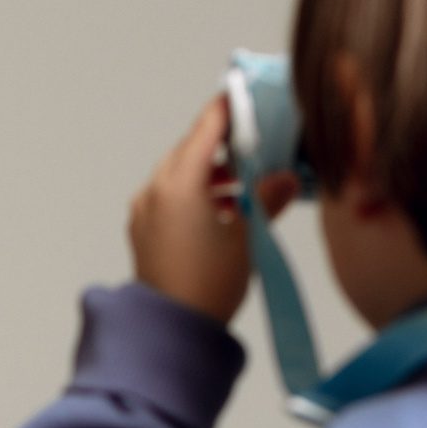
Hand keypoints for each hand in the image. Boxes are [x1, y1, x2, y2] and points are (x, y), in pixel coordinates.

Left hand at [128, 97, 299, 324]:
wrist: (172, 332)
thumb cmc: (207, 288)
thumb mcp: (247, 239)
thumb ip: (267, 199)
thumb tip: (284, 178)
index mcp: (180, 185)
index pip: (207, 128)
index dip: (229, 108)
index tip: (245, 95)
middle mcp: (155, 191)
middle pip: (191, 148)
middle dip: (222, 143)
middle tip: (254, 141)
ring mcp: (144, 210)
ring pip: (179, 172)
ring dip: (210, 170)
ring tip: (243, 184)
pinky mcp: (143, 229)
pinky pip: (169, 195)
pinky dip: (194, 191)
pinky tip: (222, 207)